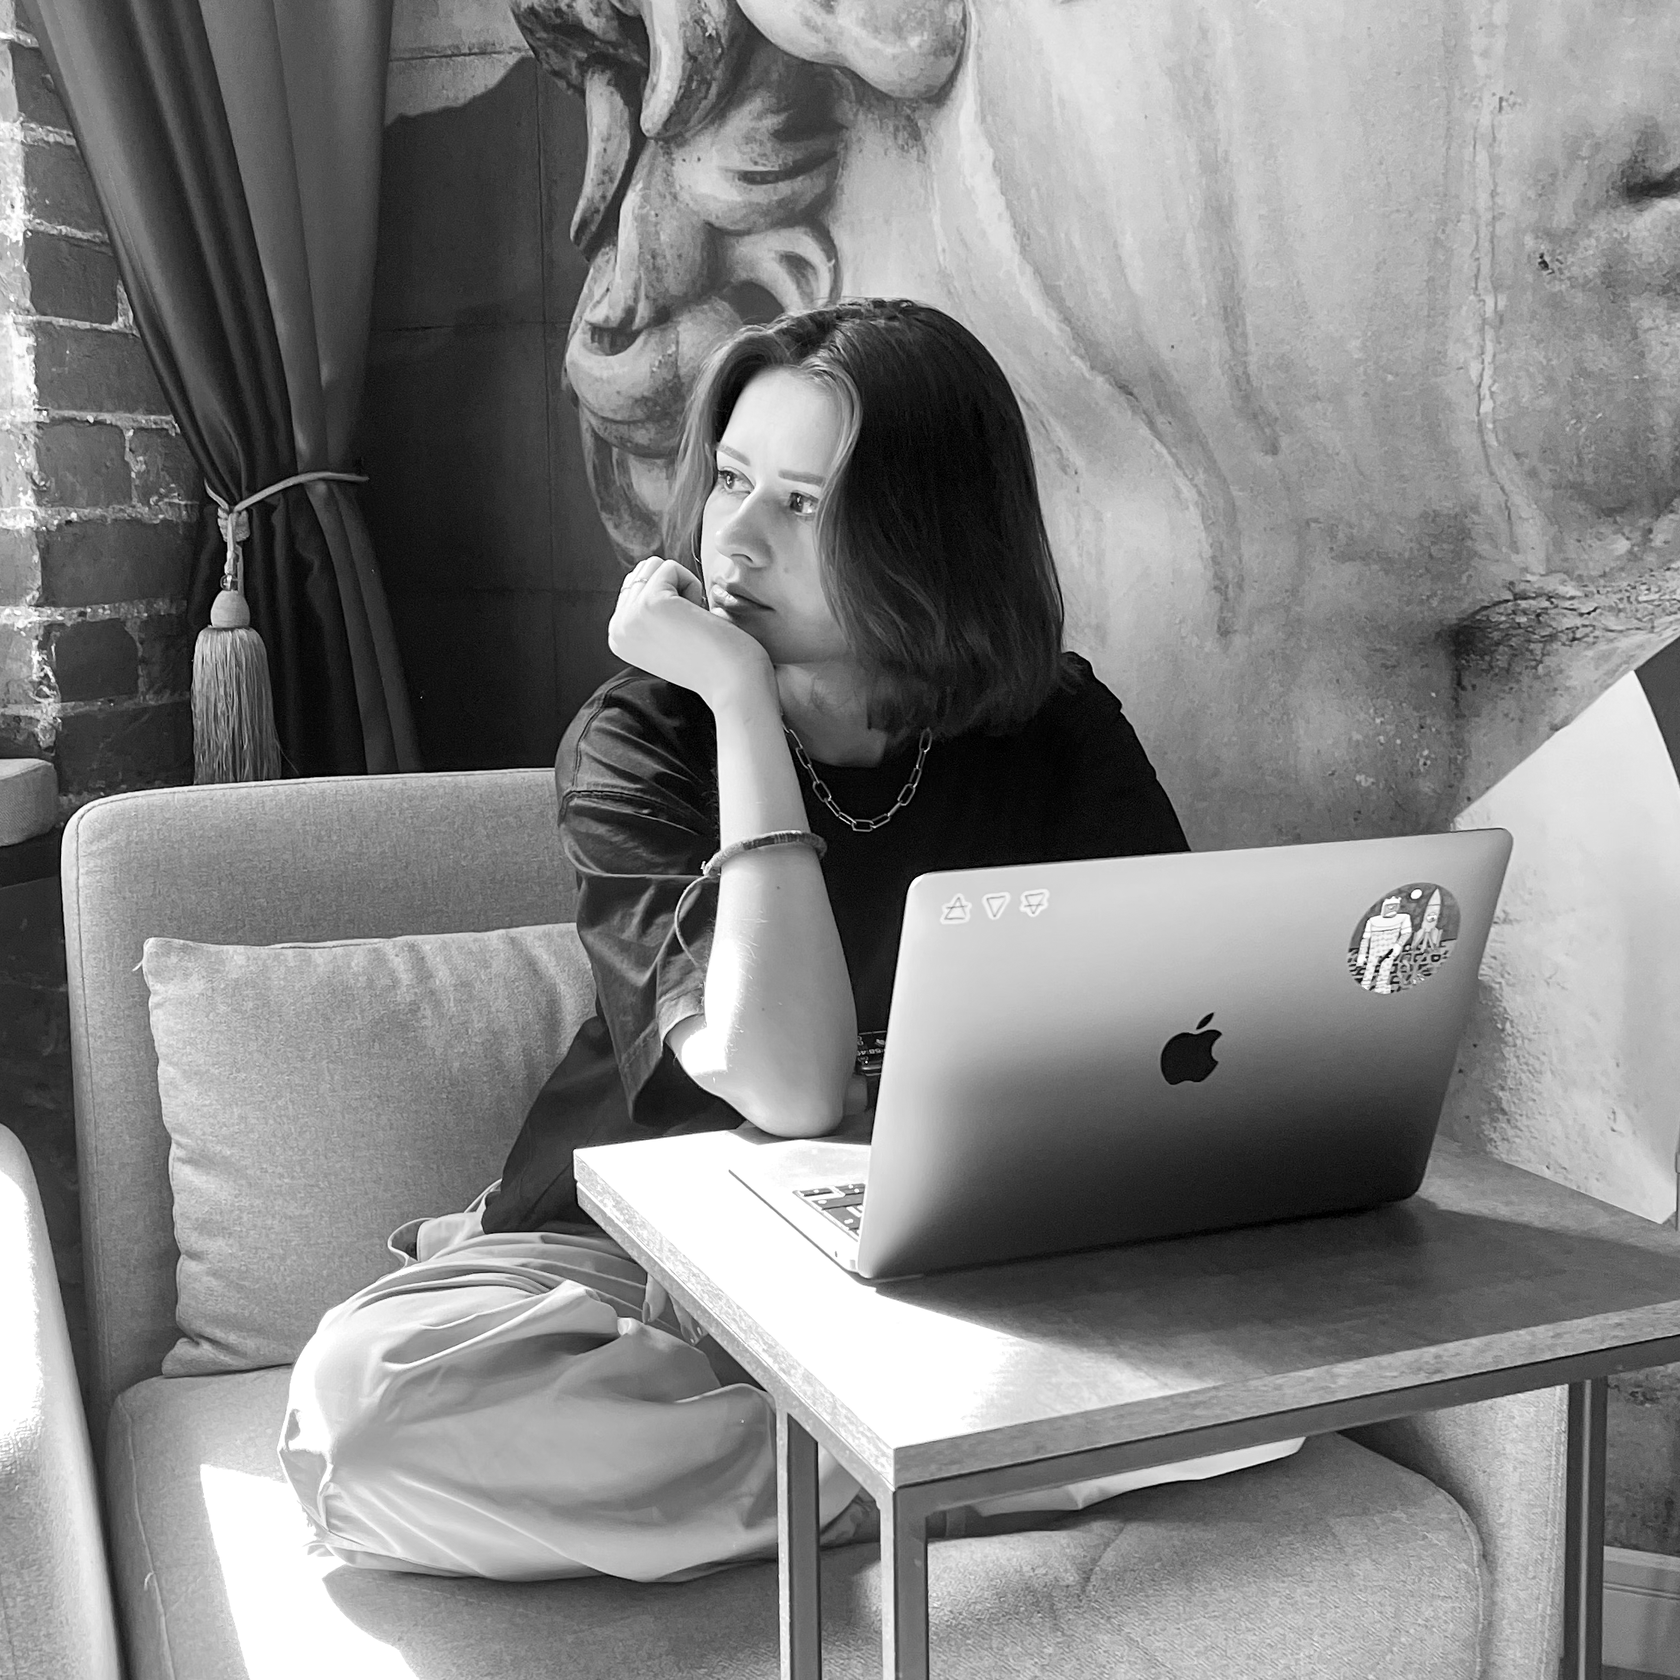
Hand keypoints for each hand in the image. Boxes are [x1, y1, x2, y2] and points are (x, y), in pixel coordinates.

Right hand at [608, 557, 770, 704]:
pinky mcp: (649, 603)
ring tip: (691, 623)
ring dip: (682, 588)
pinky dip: (693, 587)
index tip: (681, 634)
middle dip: (673, 589)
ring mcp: (628, 617)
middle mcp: (617, 628)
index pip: (635, 585)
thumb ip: (649, 611)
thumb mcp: (667, 635)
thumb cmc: (713, 659)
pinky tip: (698, 620)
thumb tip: (648, 570)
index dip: (668, 598)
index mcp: (618, 637)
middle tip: (688, 627)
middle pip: (642, 571)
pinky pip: (671, 568)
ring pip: (654, 566)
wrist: (733, 683)